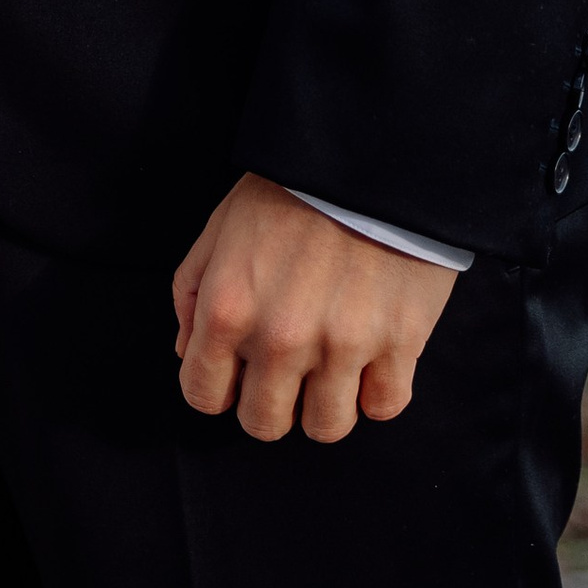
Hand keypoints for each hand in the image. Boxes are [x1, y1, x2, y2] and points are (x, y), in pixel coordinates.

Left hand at [172, 174, 456, 443]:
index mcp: (228, 310)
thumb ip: (193, 295)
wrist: (369, 159)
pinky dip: (376, 392)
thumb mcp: (218, 231)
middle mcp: (280, 338)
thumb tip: (188, 354)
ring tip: (330, 369)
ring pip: (326, 428)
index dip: (217, 390)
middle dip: (268, 405)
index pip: (203, 396)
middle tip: (285, 374)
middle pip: (264, 424)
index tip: (235, 376)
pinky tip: (370, 360)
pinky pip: (383, 408)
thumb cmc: (287, 193)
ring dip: (324, 406)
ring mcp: (342, 347)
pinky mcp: (399, 344)